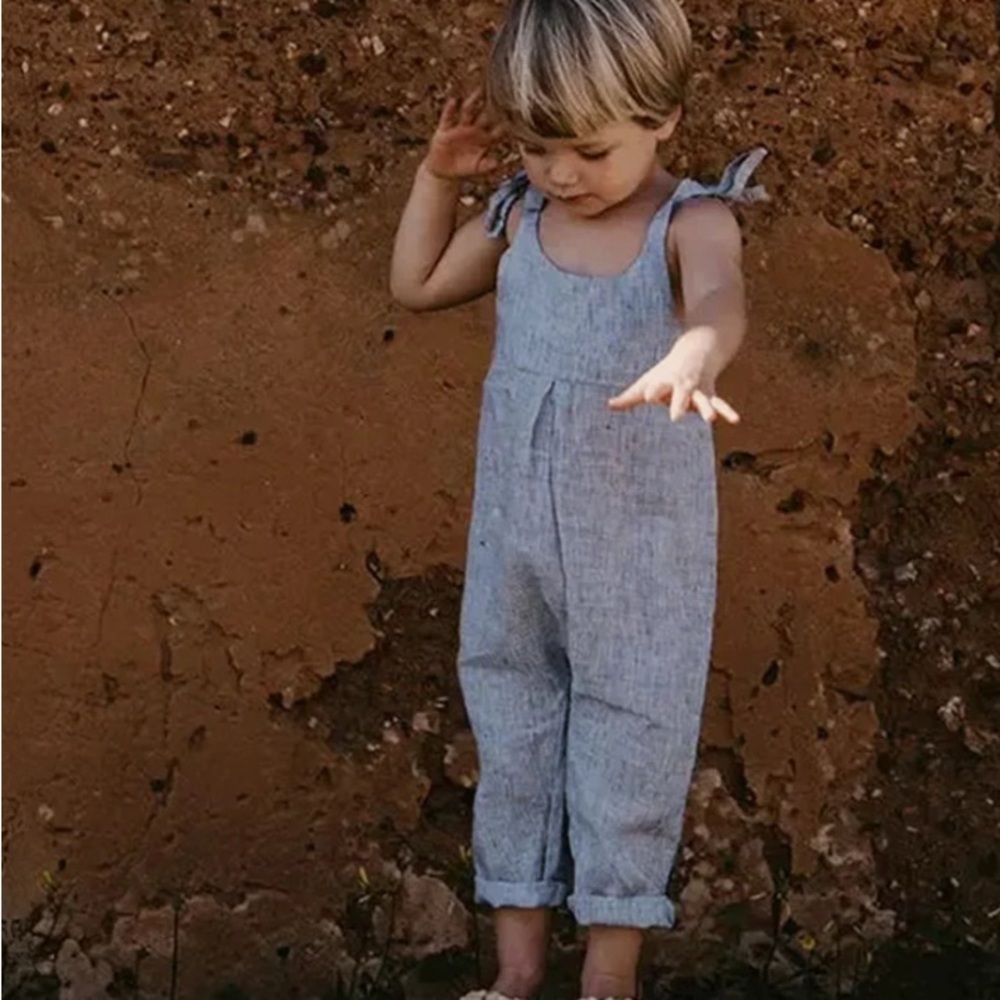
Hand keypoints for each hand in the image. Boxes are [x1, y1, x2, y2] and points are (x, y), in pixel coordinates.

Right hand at [423, 90, 504, 180]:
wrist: (444, 172)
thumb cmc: (464, 169)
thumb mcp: (477, 168)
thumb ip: (488, 165)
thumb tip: (499, 163)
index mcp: (485, 139)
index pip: (497, 128)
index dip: (505, 123)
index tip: (513, 115)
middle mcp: (474, 130)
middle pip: (484, 114)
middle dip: (491, 105)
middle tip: (500, 92)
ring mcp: (460, 127)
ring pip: (468, 111)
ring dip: (473, 101)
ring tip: (479, 91)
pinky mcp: (446, 129)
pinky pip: (448, 117)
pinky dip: (450, 109)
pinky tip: (453, 100)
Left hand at [607, 329, 740, 423]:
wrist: (698, 348)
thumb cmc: (667, 371)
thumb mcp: (648, 380)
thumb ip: (630, 396)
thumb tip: (609, 405)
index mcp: (666, 380)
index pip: (657, 386)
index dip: (653, 390)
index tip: (647, 396)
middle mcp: (683, 384)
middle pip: (681, 394)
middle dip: (679, 403)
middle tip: (676, 416)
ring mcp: (699, 388)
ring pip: (704, 399)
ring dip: (707, 409)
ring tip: (710, 419)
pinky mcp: (711, 393)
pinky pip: (721, 403)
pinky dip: (727, 411)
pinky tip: (735, 420)